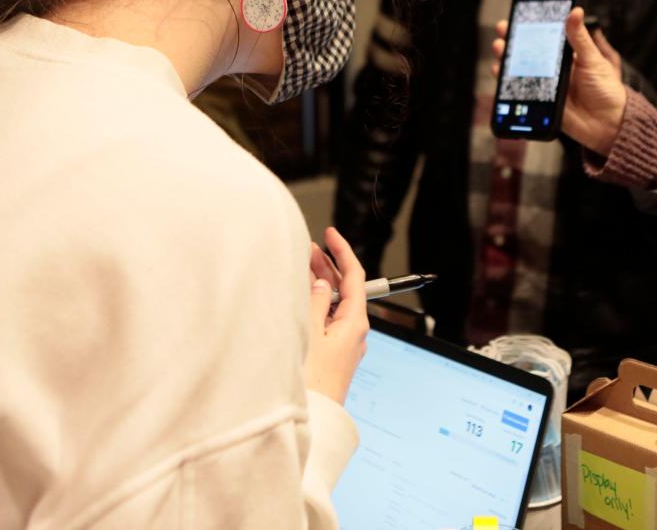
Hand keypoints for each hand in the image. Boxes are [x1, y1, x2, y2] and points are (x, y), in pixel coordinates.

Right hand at [304, 227, 368, 404]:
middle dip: (328, 266)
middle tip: (309, 248)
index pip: (356, 277)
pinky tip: (300, 301)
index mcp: (356, 323)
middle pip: (346, 290)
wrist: (313, 423)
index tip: (331, 234)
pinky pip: (327, 321)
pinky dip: (315, 304)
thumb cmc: (312, 382)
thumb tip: (322, 283)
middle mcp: (354, 332)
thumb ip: (317, 302)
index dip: (343, 251)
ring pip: (334, 305)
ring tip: (301, 268)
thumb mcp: (312, 333)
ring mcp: (344, 345)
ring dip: (320, 284)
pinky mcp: (333, 356)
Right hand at [491, 7, 626, 154]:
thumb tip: (576, 11)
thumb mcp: (593, 59)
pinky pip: (522, 93)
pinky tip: (501, 74)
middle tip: (502, 31)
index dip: (530, 27)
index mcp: (567, 56)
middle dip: (512, 41)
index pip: (545, 37)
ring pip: (521, 70)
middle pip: (528, 52)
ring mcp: (547, 86)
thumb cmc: (607, 89)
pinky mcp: (543, 103)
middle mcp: (554, 70)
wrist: (610, 123)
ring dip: (507, 60)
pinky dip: (508, 84)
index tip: (517, 15)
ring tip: (500, 50)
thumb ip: (580, 37)